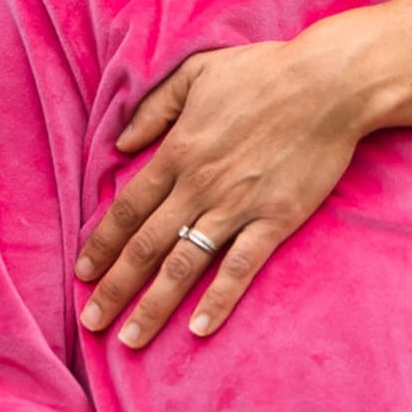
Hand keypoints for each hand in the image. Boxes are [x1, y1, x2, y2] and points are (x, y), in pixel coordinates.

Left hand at [75, 32, 375, 346]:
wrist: (329, 83)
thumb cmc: (263, 71)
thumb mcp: (196, 72)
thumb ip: (154, 107)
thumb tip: (121, 143)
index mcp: (179, 151)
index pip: (127, 209)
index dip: (101, 245)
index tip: (82, 274)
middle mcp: (200, 185)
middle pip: (146, 246)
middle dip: (115, 288)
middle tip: (92, 322)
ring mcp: (237, 206)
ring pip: (184, 265)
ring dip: (154, 305)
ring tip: (131, 339)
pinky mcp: (275, 219)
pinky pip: (240, 268)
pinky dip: (218, 300)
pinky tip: (198, 328)